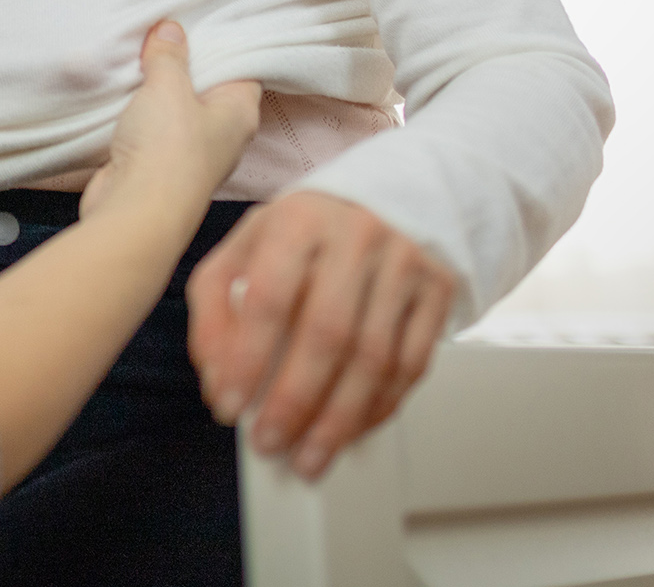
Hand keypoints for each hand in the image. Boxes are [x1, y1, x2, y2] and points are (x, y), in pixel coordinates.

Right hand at [81, 21, 260, 222]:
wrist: (137, 210)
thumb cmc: (167, 148)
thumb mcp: (168, 86)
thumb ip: (169, 55)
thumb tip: (170, 29)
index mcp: (240, 113)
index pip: (242, 68)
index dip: (222, 43)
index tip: (198, 20)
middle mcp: (222, 134)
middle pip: (206, 87)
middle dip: (182, 63)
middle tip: (159, 30)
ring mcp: (190, 152)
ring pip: (175, 109)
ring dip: (155, 89)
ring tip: (135, 53)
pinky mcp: (159, 166)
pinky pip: (151, 129)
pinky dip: (137, 112)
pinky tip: (120, 90)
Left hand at [185, 190, 456, 479]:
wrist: (384, 199)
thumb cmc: (305, 233)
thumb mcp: (246, 247)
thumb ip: (217, 305)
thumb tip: (216, 376)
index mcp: (298, 221)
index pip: (270, 298)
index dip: (246, 359)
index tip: (229, 405)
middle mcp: (356, 237)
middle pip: (328, 334)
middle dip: (295, 401)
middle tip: (271, 442)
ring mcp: (404, 263)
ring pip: (375, 358)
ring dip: (339, 419)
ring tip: (310, 455)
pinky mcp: (437, 290)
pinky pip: (412, 364)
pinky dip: (380, 407)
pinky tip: (352, 430)